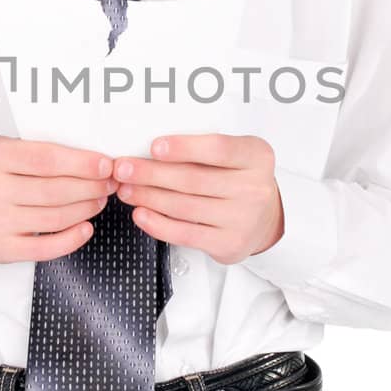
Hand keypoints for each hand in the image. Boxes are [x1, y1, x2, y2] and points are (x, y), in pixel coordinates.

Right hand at [0, 136, 119, 262]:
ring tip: (99, 200)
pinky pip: (45, 248)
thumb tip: (93, 161)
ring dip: (85, 209)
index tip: (105, 165)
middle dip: (90, 187)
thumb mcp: (7, 150)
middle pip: (55, 190)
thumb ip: (41, 152)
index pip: (47, 159)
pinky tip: (86, 227)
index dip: (82, 163)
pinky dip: (71, 239)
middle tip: (109, 183)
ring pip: (55, 218)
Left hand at [112, 134, 283, 264]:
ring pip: (184, 206)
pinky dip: (158, 224)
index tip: (154, 147)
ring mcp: (243, 219)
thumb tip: (152, 150)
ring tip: (126, 189)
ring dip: (148, 197)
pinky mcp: (229, 243)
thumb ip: (205, 150)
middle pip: (193, 179)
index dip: (184, 148)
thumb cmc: (240, 180)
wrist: (266, 219)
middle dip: (151, 173)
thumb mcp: (236, 156)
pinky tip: (141, 214)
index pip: (218, 149)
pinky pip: (185, 234)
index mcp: (256, 157)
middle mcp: (254, 188)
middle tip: (124, 169)